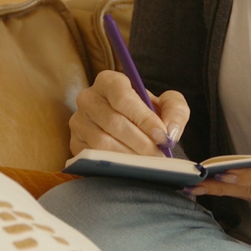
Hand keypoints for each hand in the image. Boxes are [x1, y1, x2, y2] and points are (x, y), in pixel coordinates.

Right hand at [68, 70, 190, 157]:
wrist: (130, 129)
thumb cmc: (147, 114)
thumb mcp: (166, 105)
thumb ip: (175, 111)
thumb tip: (170, 131)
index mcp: (109, 81)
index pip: (123, 97)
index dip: (144, 118)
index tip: (162, 136)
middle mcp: (88, 98)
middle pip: (113, 122)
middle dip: (140, 142)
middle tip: (158, 156)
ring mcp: (79, 121)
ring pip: (102, 142)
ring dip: (129, 156)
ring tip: (148, 164)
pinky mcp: (75, 143)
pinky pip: (94, 157)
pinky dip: (115, 165)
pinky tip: (131, 168)